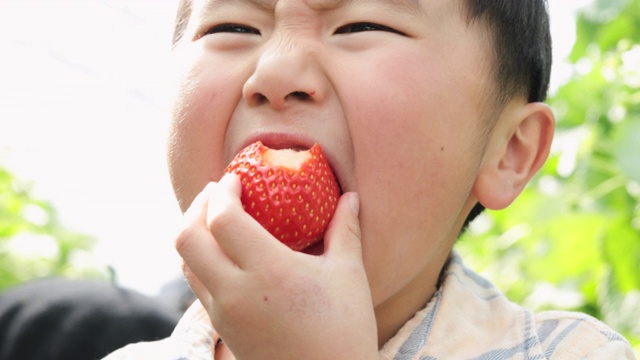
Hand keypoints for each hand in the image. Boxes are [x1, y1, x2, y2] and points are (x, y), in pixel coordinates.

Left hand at [175, 174, 377, 359]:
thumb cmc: (344, 330)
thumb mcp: (348, 275)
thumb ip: (345, 230)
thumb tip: (352, 197)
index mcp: (269, 272)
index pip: (222, 219)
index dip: (222, 191)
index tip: (235, 177)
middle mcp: (236, 292)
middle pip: (187, 238)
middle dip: (196, 207)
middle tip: (216, 191)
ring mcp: (224, 314)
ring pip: (185, 264)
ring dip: (193, 233)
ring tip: (215, 219)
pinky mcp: (223, 330)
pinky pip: (196, 285)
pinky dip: (200, 260)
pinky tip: (224, 255)